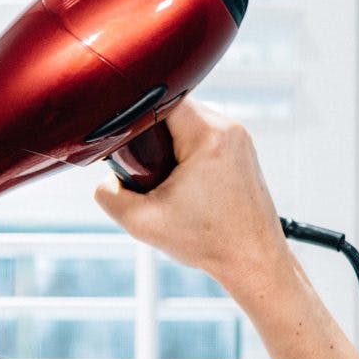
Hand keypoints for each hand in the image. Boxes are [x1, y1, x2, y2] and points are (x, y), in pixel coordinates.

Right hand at [93, 101, 293, 296]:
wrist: (252, 260)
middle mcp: (229, 129)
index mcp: (208, 135)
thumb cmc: (210, 242)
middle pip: (175, 108)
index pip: (161, 98)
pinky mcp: (242, 151)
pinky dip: (188, 151)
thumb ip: (109, 196)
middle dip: (152, 133)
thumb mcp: (142, 222)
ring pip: (189, 121)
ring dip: (170, 142)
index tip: (127, 142)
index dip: (136, 115)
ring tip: (165, 176)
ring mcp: (239, 138)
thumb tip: (105, 181)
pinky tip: (183, 181)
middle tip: (144, 166)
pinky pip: (205, 135)